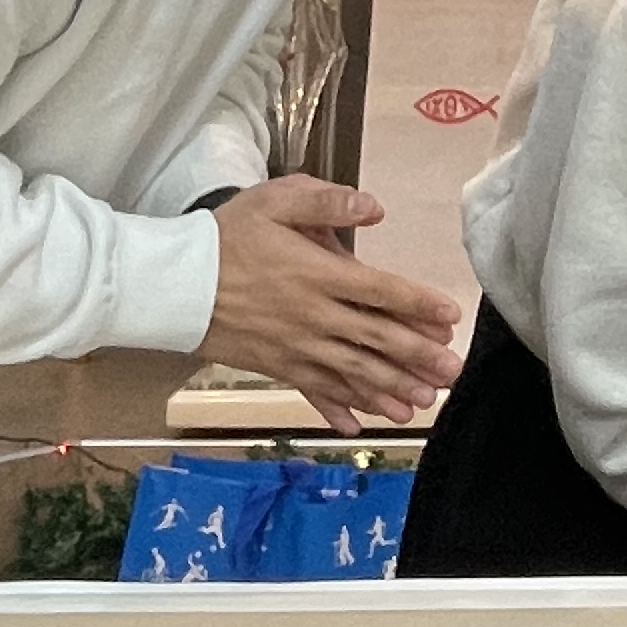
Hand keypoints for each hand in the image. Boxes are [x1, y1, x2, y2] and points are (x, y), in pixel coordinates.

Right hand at [202, 176, 464, 433]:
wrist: (174, 283)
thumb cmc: (227, 237)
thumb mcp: (274, 201)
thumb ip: (326, 201)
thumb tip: (374, 207)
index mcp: (319, 274)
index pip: (381, 291)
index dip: (419, 304)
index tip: (450, 316)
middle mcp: (315, 316)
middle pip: (376, 339)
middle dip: (418, 357)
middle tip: (453, 372)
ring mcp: (296, 347)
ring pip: (352, 373)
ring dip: (390, 389)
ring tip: (423, 403)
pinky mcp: (277, 366)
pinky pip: (314, 391)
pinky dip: (337, 409)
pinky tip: (359, 425)